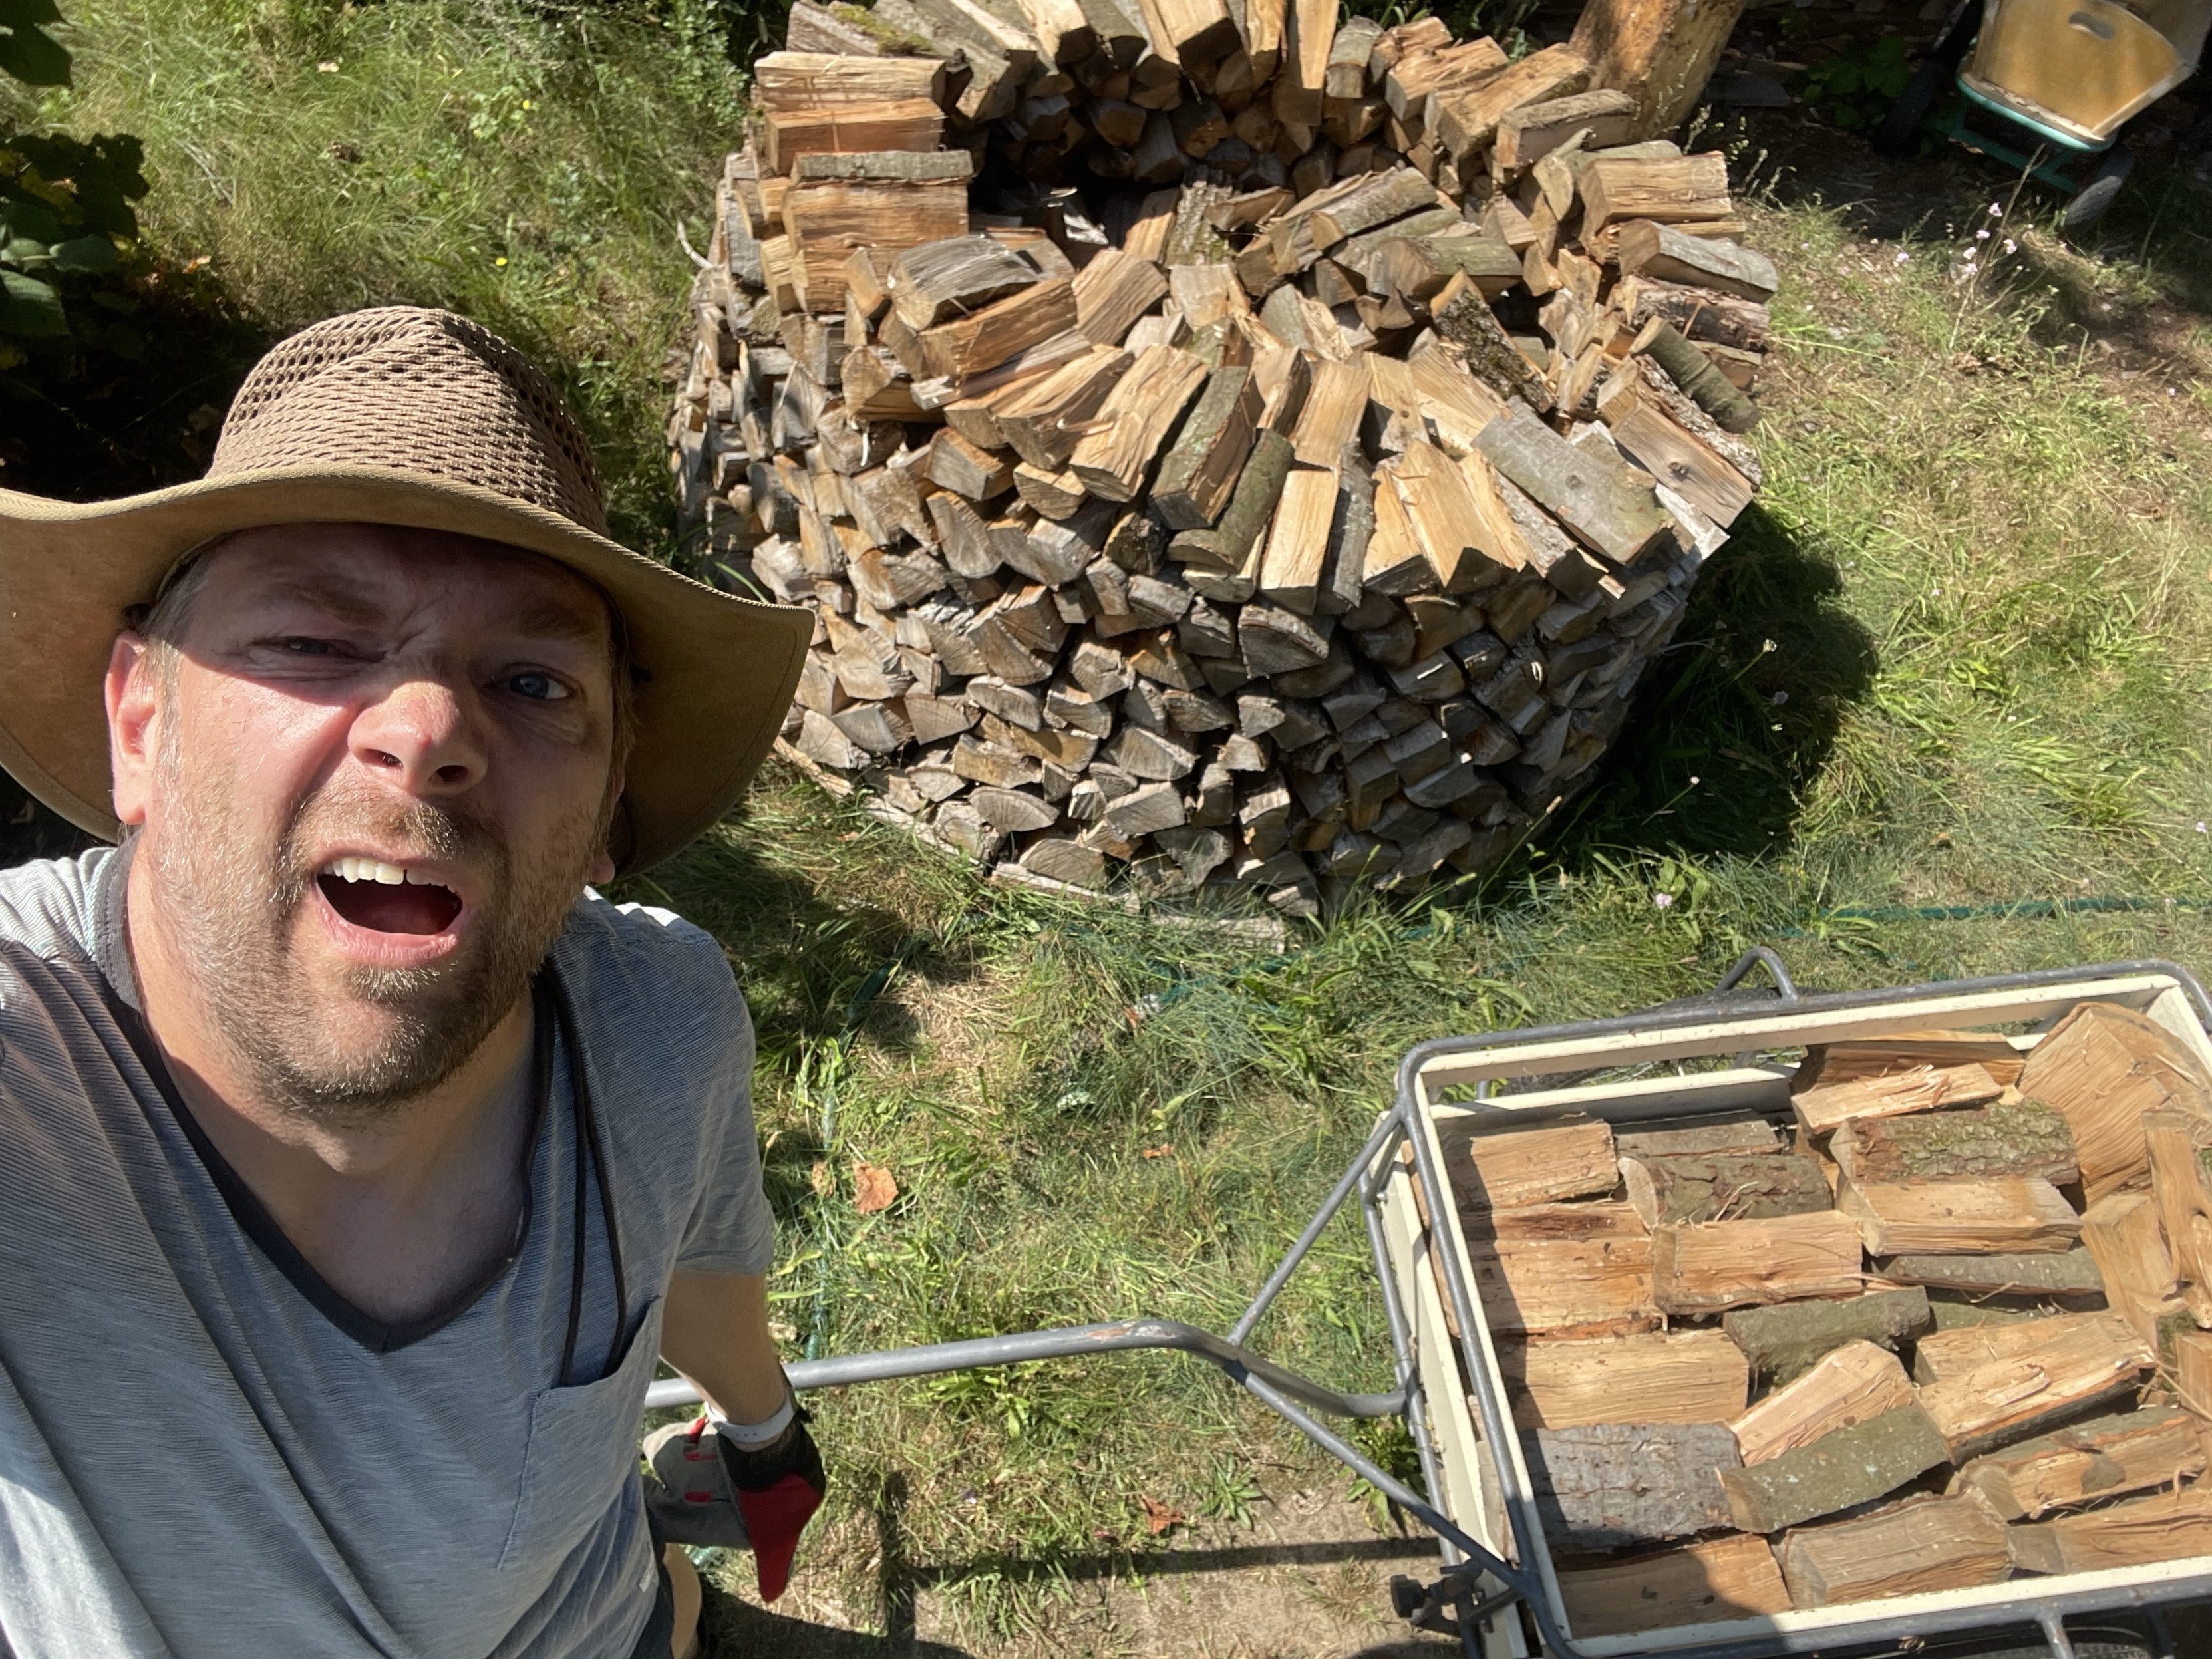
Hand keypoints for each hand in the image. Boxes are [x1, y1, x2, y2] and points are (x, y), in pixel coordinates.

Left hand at [717, 1405, 824, 1602]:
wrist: (760, 1437)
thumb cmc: (769, 1489)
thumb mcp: (773, 1535)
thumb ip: (775, 1564)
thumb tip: (773, 1596)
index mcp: (814, 1486)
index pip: (794, 1510)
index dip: (773, 1519)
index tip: (754, 1519)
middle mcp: (807, 1461)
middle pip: (782, 1485)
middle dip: (764, 1494)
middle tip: (741, 1500)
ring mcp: (791, 1440)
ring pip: (771, 1463)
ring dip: (756, 1472)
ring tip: (733, 1480)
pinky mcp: (773, 1424)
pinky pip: (761, 1444)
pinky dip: (749, 1453)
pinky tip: (734, 1459)